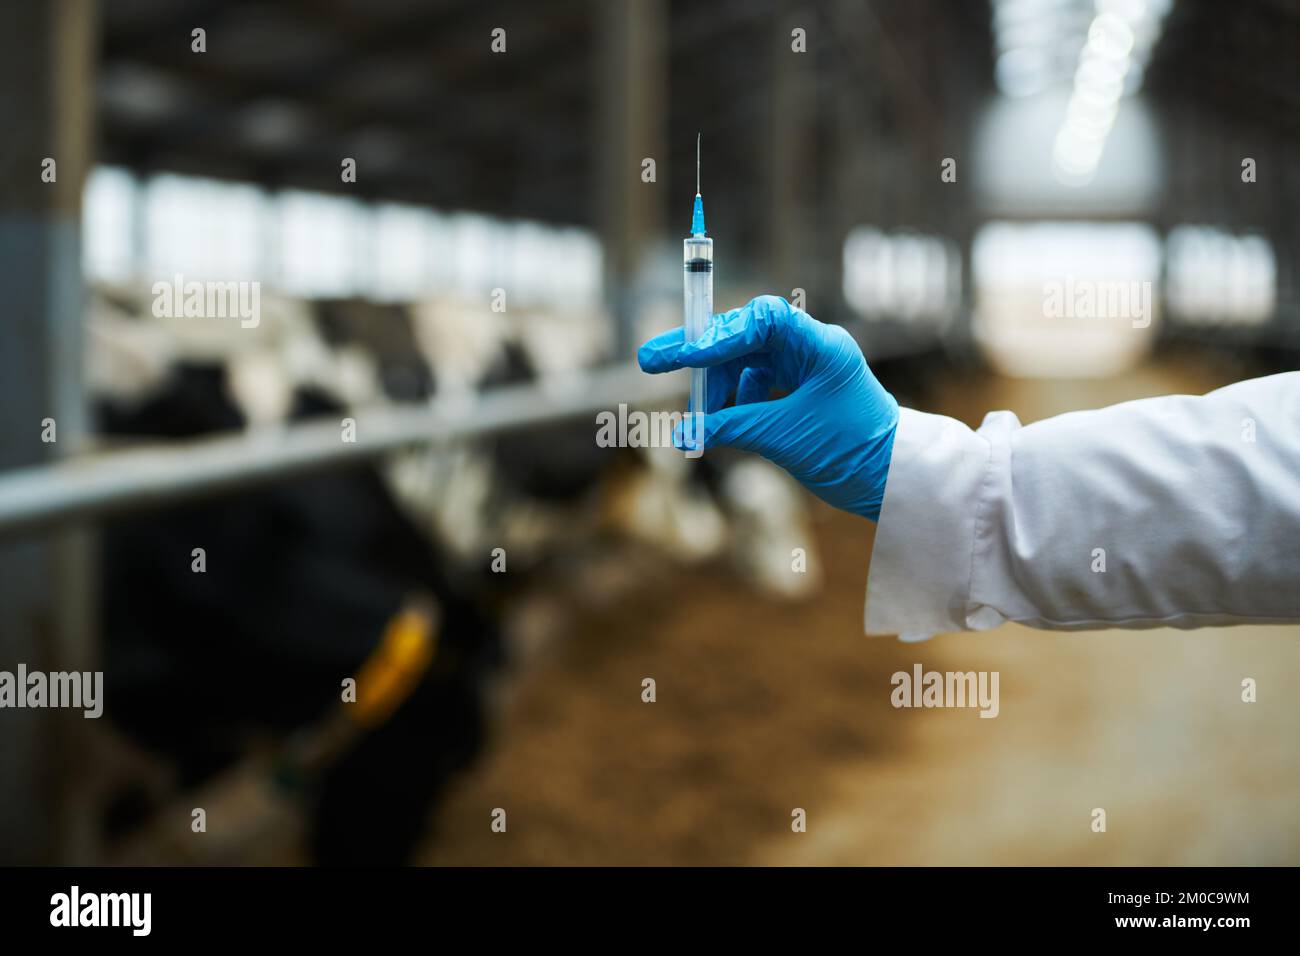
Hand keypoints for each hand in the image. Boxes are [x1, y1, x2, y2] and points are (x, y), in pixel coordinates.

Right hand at [637, 295, 897, 519]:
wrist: (895, 481)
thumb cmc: (853, 452)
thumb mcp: (784, 437)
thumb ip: (731, 427)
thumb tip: (682, 433)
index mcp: (820, 345)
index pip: (761, 319)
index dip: (719, 333)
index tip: (685, 356)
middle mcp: (811, 348)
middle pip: (742, 336)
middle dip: (698, 353)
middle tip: (650, 361)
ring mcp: (805, 368)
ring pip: (743, 363)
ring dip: (715, 387)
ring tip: (697, 418)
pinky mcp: (799, 391)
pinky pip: (755, 386)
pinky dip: (733, 404)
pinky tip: (719, 424)